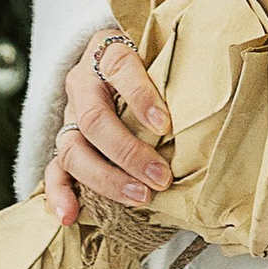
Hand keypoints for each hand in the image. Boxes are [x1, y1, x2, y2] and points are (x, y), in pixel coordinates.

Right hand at [42, 28, 171, 226]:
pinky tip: (69, 215)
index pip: (120, 68)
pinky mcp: (64, 142)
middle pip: (94, 118)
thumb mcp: (162, 54)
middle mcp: (83, 83)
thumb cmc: (150, 61)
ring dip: (105, 178)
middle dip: (128, 152)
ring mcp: (70, 115)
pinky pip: (54, 169)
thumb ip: (176, 70)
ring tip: (138, 197)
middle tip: (160, 176)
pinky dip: (59, 194)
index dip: (141, 97)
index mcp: (108, 53)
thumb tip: (214, 98)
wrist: (114, 60)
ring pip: (72, 148)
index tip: (165, 125)